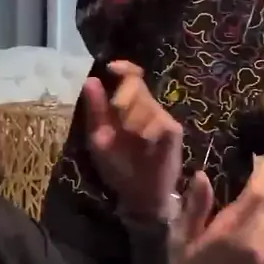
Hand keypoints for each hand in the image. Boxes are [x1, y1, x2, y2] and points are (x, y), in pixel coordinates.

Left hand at [83, 60, 182, 217]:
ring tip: (132, 139)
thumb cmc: (118, 166)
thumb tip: (91, 80)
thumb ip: (96, 111)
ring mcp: (162, 119)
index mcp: (128, 106)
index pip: (131, 76)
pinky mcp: (173, 132)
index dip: (124, 68)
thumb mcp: (99, 138)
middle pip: (136, 85)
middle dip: (123, 97)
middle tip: (119, 115)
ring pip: (146, 104)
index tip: (112, 68)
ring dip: (133, 119)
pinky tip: (145, 143)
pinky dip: (148, 131)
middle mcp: (147, 108)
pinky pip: (159, 121)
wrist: (137, 195)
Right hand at [170, 157, 263, 263]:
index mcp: (233, 233)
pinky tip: (239, 255)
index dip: (262, 172)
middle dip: (251, 200)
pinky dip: (258, 241)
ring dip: (254, 222)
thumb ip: (195, 207)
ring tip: (231, 235)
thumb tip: (204, 175)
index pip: (258, 193)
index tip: (258, 159)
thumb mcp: (181, 242)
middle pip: (263, 208)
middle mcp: (258, 243)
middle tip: (229, 204)